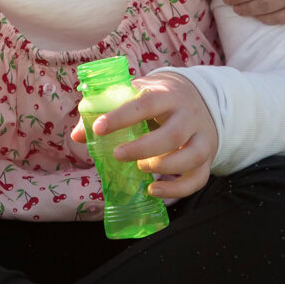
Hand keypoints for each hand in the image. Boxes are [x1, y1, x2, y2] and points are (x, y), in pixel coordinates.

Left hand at [68, 71, 217, 200]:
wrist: (200, 97)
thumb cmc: (159, 99)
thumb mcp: (137, 94)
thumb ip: (106, 110)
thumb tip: (77, 135)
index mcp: (167, 94)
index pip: (146, 103)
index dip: (121, 116)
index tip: (98, 128)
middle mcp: (189, 115)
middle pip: (172, 135)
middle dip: (142, 149)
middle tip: (117, 154)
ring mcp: (202, 137)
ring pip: (190, 157)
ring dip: (162, 167)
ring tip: (139, 168)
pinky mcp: (207, 157)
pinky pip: (198, 179)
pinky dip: (176, 190)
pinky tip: (153, 190)